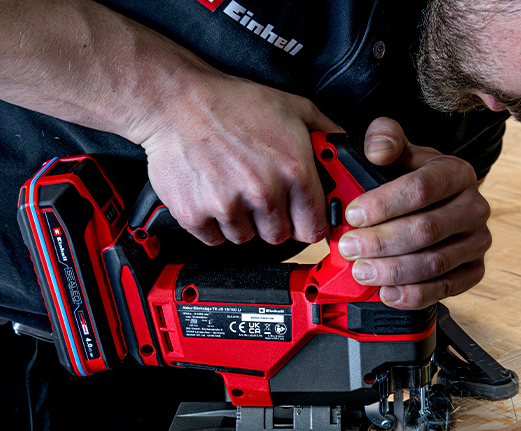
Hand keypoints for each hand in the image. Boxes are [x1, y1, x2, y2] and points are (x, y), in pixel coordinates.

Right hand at [140, 68, 341, 245]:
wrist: (175, 101)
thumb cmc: (231, 102)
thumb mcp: (292, 107)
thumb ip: (326, 131)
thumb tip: (345, 148)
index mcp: (293, 171)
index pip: (314, 228)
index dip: (306, 223)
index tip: (299, 218)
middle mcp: (263, 192)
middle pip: (279, 237)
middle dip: (272, 220)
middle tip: (258, 193)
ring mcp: (227, 206)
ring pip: (245, 238)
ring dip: (241, 221)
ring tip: (231, 187)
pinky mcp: (195, 214)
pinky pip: (214, 238)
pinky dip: (212, 223)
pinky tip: (211, 194)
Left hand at [336, 118, 491, 308]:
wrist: (439, 204)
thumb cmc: (413, 178)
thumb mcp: (399, 151)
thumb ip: (384, 138)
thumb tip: (377, 150)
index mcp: (456, 172)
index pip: (421, 188)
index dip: (384, 204)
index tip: (353, 214)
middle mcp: (474, 207)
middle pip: (426, 229)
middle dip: (381, 242)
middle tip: (349, 248)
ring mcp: (477, 241)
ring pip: (434, 263)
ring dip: (392, 271)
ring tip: (361, 271)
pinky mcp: (474, 270)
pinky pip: (446, 288)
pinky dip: (414, 295)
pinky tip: (387, 292)